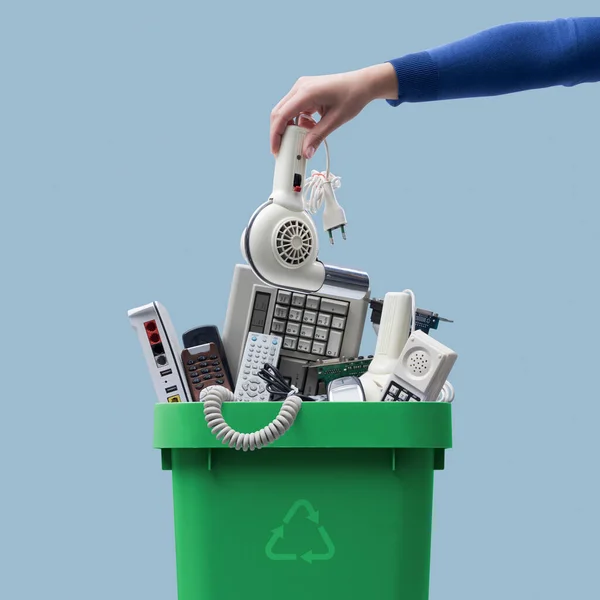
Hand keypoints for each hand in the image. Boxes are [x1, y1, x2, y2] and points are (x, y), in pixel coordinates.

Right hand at [270, 63, 397, 157]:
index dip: (275, 135)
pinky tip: (310, 127)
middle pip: (279, 113)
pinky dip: (298, 122)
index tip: (275, 150)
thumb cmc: (352, 97)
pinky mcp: (304, 91)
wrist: (362, 83)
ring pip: (285, 111)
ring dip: (291, 128)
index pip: (282, 115)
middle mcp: (300, 87)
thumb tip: (306, 153)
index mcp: (306, 92)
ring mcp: (301, 88)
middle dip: (279, 133)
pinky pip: (294, 109)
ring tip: (303, 138)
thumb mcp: (335, 121)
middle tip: (282, 150)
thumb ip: (318, 137)